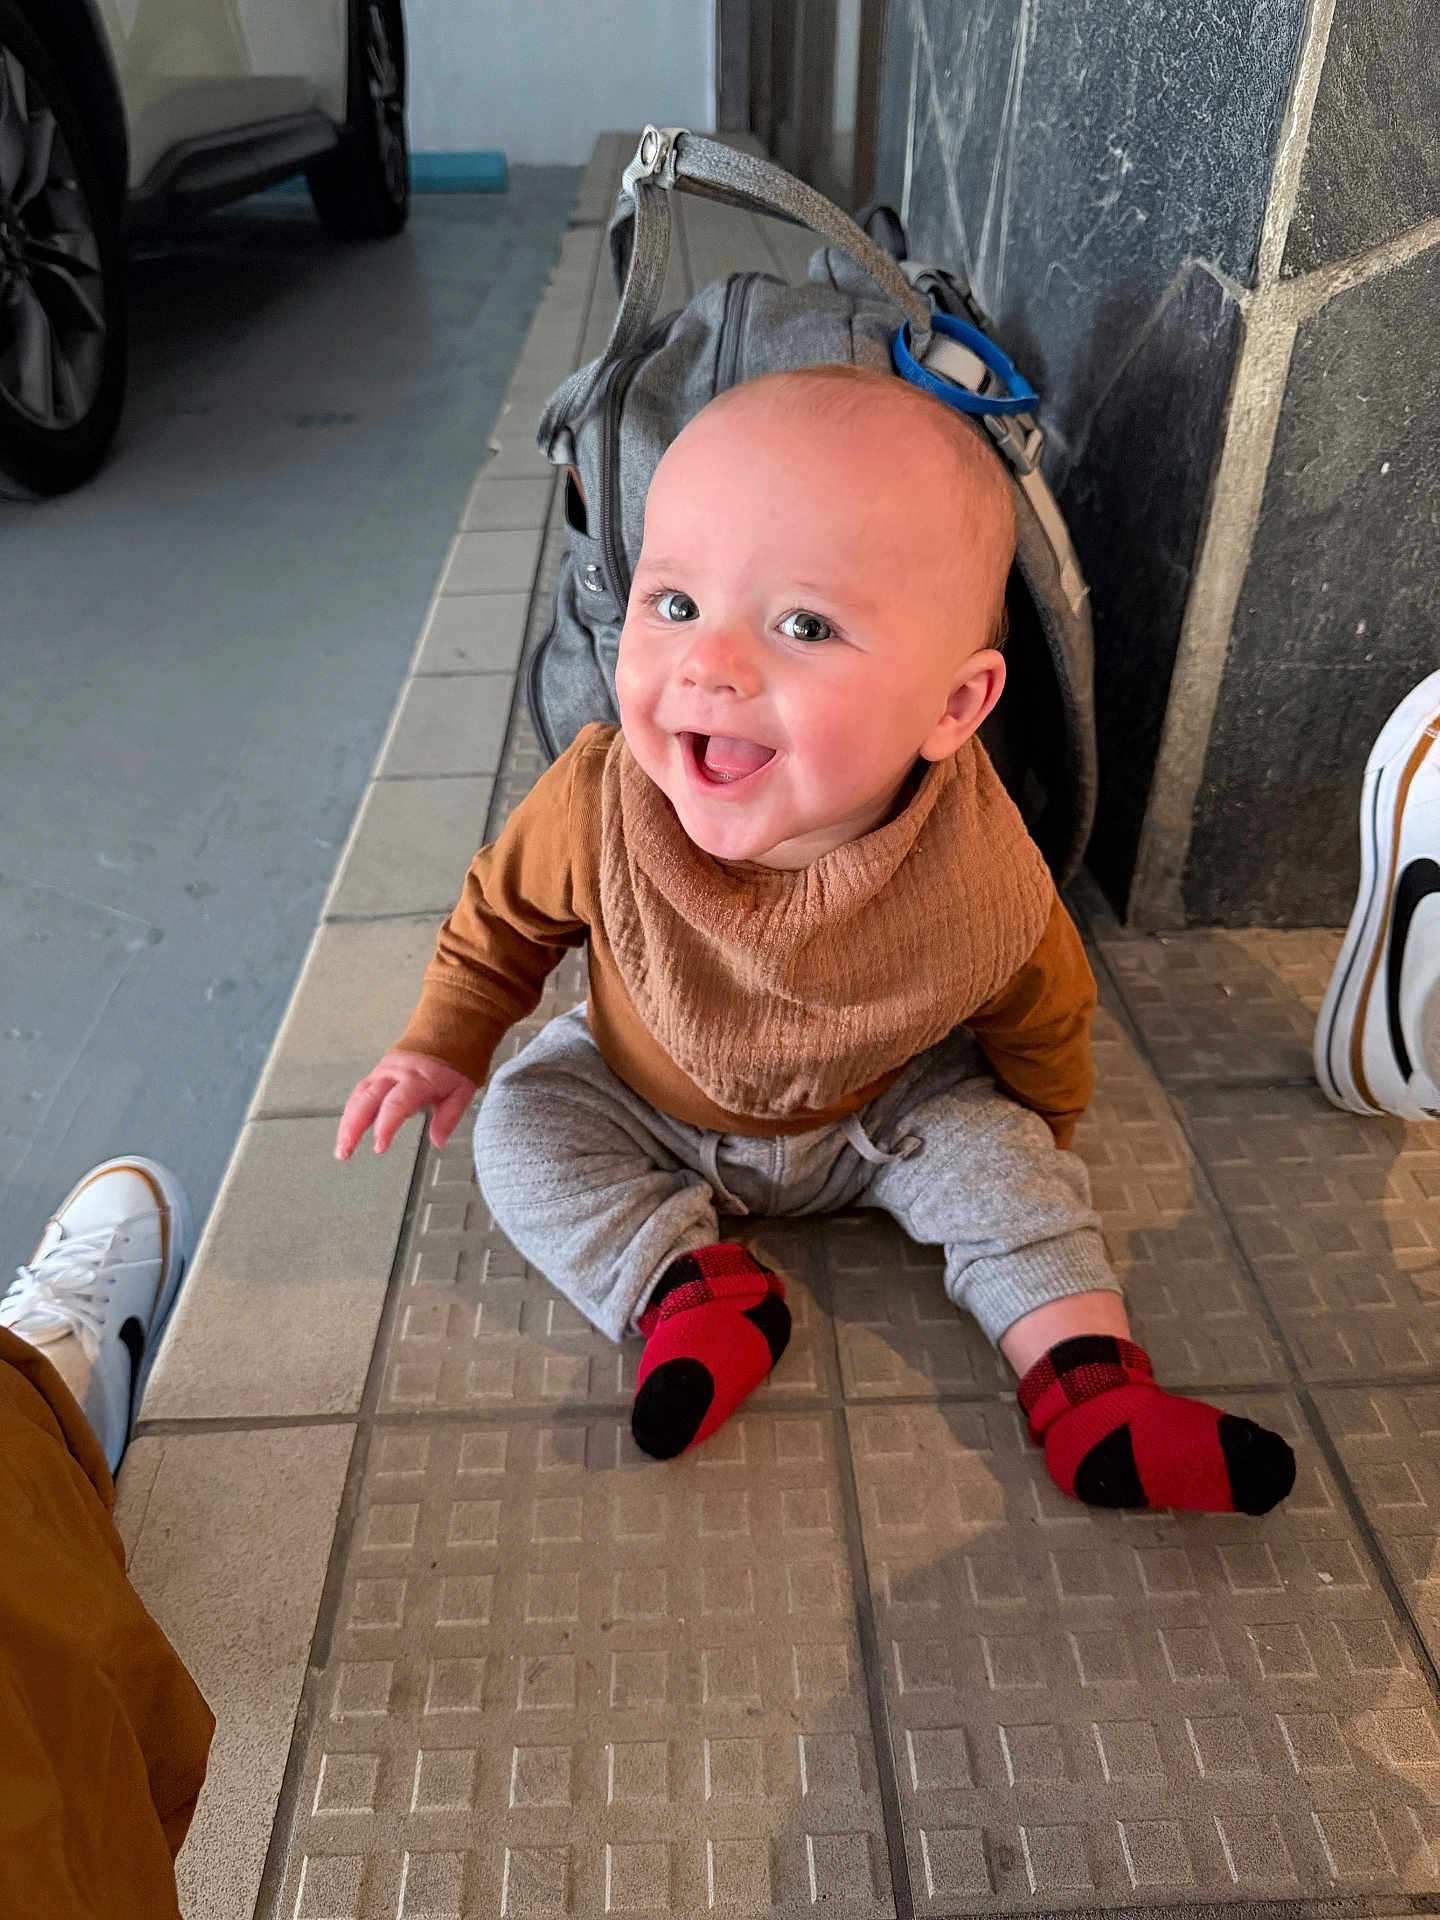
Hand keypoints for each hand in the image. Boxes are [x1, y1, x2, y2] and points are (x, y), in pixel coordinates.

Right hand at [335, 1050, 477, 1157]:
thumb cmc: (456, 1059)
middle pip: (367, 1100)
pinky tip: (349, 1128)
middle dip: (352, 1128)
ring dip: (347, 1122)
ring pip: (359, 1095)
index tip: (379, 1146)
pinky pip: (362, 1090)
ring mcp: (385, 1070)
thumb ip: (449, 1117)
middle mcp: (396, 1073)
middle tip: (345, 1152)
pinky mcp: (379, 1070)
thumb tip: (438, 1141)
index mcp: (418, 1078)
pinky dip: (352, 1110)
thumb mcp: (463, 1090)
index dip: (385, 1126)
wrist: (449, 1026)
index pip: (396, 1105)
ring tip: (342, 1147)